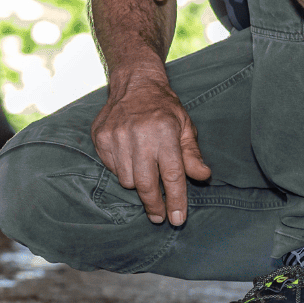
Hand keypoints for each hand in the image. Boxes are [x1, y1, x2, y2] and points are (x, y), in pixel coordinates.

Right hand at [91, 69, 210, 225]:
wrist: (134, 83)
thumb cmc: (164, 107)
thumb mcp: (185, 126)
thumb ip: (192, 154)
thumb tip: (203, 176)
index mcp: (164, 131)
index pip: (172, 175)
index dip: (175, 201)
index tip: (177, 220)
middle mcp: (139, 134)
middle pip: (146, 185)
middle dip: (154, 205)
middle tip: (159, 217)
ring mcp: (116, 135)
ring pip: (127, 180)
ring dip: (138, 184)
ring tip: (145, 171)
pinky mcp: (100, 137)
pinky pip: (112, 169)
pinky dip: (123, 170)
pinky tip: (130, 157)